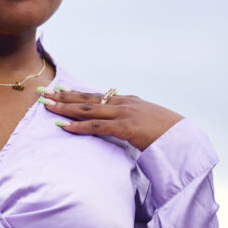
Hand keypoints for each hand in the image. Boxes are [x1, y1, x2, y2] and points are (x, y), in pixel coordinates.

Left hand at [39, 86, 183, 150]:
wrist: (183, 138)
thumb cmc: (166, 133)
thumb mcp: (146, 121)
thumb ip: (131, 120)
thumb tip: (119, 125)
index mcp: (127, 101)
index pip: (96, 95)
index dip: (76, 93)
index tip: (58, 90)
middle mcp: (123, 104)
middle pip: (87, 98)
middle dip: (63, 96)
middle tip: (44, 94)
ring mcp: (124, 114)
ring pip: (88, 109)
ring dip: (65, 108)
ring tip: (47, 107)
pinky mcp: (125, 128)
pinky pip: (97, 127)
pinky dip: (78, 127)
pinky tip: (63, 127)